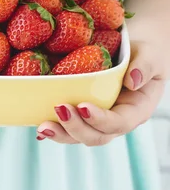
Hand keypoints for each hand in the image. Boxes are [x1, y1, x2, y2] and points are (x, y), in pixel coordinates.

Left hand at [36, 40, 165, 145]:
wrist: (134, 52)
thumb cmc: (145, 53)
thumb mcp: (151, 55)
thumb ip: (145, 66)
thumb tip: (132, 80)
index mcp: (136, 111)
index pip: (119, 123)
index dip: (101, 119)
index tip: (83, 106)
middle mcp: (116, 121)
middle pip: (96, 136)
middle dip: (76, 127)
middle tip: (59, 108)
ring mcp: (98, 121)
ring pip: (79, 136)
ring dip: (60, 133)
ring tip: (42, 126)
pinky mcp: (82, 115)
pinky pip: (68, 126)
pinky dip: (53, 128)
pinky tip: (37, 124)